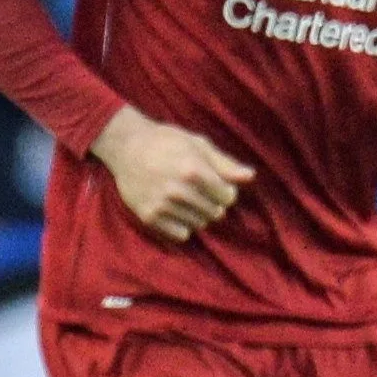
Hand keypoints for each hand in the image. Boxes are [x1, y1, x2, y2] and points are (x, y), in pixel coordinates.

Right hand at [91, 105, 255, 243]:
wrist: (126, 147)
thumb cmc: (167, 142)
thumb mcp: (198, 144)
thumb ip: (225, 164)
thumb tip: (250, 176)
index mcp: (193, 170)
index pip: (228, 197)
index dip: (227, 192)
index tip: (218, 185)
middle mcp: (178, 190)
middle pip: (215, 213)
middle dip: (213, 203)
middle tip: (200, 191)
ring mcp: (162, 205)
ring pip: (199, 224)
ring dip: (199, 215)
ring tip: (186, 198)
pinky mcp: (149, 216)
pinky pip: (181, 234)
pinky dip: (183, 225)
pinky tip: (176, 210)